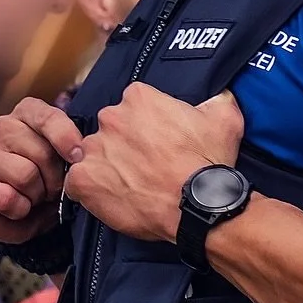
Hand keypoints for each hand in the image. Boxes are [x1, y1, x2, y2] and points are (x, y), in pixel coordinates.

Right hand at [0, 99, 83, 243]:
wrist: (27, 217)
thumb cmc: (49, 181)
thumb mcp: (66, 160)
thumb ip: (73, 147)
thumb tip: (81, 152)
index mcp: (28, 114)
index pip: (48, 117)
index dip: (66, 139)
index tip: (78, 158)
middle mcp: (3, 127)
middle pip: (41, 152)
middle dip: (55, 178)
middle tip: (53, 187)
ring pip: (24, 175)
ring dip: (37, 195)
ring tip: (36, 196)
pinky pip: (6, 198)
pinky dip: (20, 209)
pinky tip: (19, 207)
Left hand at [64, 85, 242, 242]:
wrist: (197, 205)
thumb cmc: (208, 164)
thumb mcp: (225, 118)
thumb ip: (216, 99)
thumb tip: (218, 96)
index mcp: (139, 98)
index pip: (134, 103)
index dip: (147, 122)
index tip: (157, 138)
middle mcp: (111, 118)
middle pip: (111, 127)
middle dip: (124, 142)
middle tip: (145, 163)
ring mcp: (94, 149)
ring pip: (93, 154)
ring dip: (107, 165)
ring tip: (131, 184)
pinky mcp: (83, 180)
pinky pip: (77, 182)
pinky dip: (90, 190)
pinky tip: (112, 196)